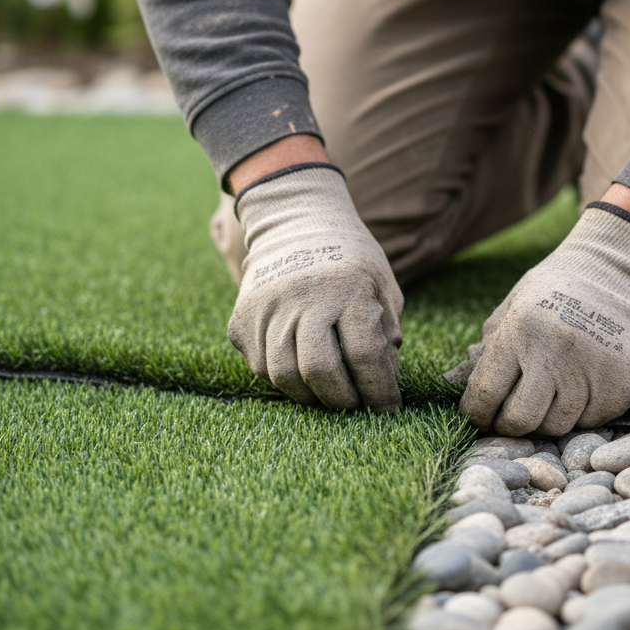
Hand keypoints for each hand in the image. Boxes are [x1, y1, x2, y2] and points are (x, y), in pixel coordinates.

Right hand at [228, 166, 402, 410]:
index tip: (388, 410)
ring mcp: (265, 307)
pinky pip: (260, 367)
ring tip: (328, 393)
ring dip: (310, 395)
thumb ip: (387, 332)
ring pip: (283, 376)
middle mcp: (302, 296)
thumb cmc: (349, 258)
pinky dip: (284, 379)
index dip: (380, 391)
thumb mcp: (382, 283)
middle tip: (354, 406)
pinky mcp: (241, 319)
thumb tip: (384, 383)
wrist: (295, 220)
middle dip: (342, 400)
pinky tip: (301, 369)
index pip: (365, 354)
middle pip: (319, 370)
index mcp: (346, 286)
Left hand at [450, 204, 629, 435]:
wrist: (615, 274)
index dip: (475, 414)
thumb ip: (487, 348)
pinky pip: (592, 422)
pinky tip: (583, 386)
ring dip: (547, 418)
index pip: (485, 393)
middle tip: (510, 416)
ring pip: (557, 426)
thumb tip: (455, 387)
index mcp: (519, 330)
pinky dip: (583, 413)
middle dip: (509, 425)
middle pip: (521, 420)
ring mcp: (591, 371)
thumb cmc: (553, 292)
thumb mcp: (512, 306)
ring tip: (550, 392)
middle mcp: (554, 352)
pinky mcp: (622, 385)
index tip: (478, 416)